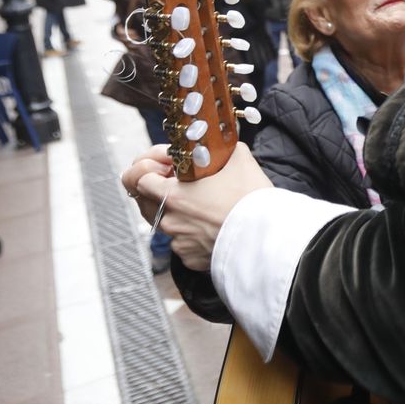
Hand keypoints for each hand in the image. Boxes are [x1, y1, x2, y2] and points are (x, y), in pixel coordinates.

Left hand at [121, 142, 273, 271]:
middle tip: (184, 183)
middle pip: (146, 201)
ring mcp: (179, 242)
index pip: (137, 178)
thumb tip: (219, 143)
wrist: (267, 238)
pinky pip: (183, 242)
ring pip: (167, 223)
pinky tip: (213, 225)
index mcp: (172, 196)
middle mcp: (170, 221)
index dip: (149, 168)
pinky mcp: (190, 259)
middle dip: (160, 190)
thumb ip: (220, 148)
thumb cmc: (251, 199)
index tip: (168, 166)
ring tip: (204, 205)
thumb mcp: (238, 158)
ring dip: (178, 212)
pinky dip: (193, 233)